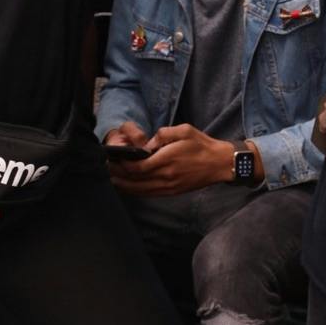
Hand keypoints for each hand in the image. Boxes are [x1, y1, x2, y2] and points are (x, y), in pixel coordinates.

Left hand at [108, 123, 233, 195]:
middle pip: (135, 180)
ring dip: (124, 186)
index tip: (113, 158)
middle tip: (105, 169)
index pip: (139, 167)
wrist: (219, 164)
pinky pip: (149, 194)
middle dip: (118, 175)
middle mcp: (166, 176)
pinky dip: (136, 192)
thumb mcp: (184, 130)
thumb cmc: (202, 145)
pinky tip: (127, 187)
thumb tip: (148, 143)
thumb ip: (163, 134)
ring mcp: (169, 187)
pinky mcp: (172, 192)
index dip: (123, 165)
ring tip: (111, 179)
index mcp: (168, 160)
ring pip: (140, 190)